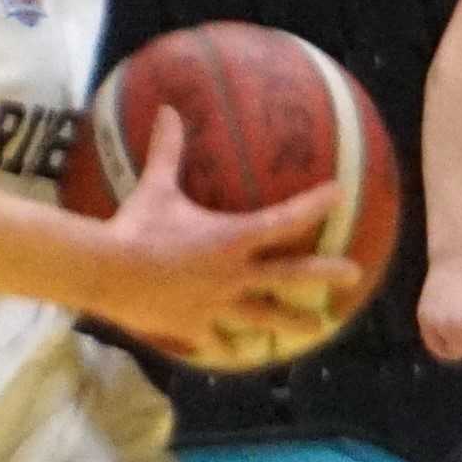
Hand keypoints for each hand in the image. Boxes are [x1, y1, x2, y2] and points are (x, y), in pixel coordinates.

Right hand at [87, 109, 342, 364]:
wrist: (107, 275)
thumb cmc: (135, 228)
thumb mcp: (155, 187)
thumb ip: (167, 151)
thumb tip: (167, 110)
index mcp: (232, 238)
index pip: (285, 220)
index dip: (315, 205)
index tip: (340, 193)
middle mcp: (233, 275)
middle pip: (290, 276)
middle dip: (325, 274)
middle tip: (354, 275)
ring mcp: (216, 306)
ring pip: (264, 316)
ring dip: (292, 322)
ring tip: (317, 329)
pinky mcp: (193, 328)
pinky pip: (215, 339)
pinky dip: (225, 343)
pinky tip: (235, 351)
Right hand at [416, 254, 461, 367]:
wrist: (452, 263)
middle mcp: (446, 323)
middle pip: (458, 352)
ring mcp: (431, 320)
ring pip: (443, 351)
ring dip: (452, 343)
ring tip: (459, 324)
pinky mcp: (422, 317)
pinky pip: (430, 343)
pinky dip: (439, 343)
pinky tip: (447, 330)